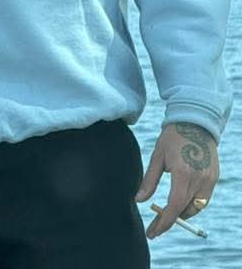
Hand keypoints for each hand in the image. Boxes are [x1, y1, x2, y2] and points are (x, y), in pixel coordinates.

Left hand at [135, 122, 218, 238]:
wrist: (195, 121)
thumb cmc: (172, 137)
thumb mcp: (157, 156)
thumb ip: (149, 180)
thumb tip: (138, 200)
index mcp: (183, 172)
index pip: (175, 205)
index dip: (164, 221)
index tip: (153, 232)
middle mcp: (199, 178)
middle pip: (185, 210)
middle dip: (170, 220)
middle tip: (155, 225)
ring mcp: (209, 179)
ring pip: (196, 207)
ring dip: (182, 213)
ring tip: (166, 212)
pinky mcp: (214, 178)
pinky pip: (204, 199)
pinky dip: (192, 204)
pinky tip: (180, 201)